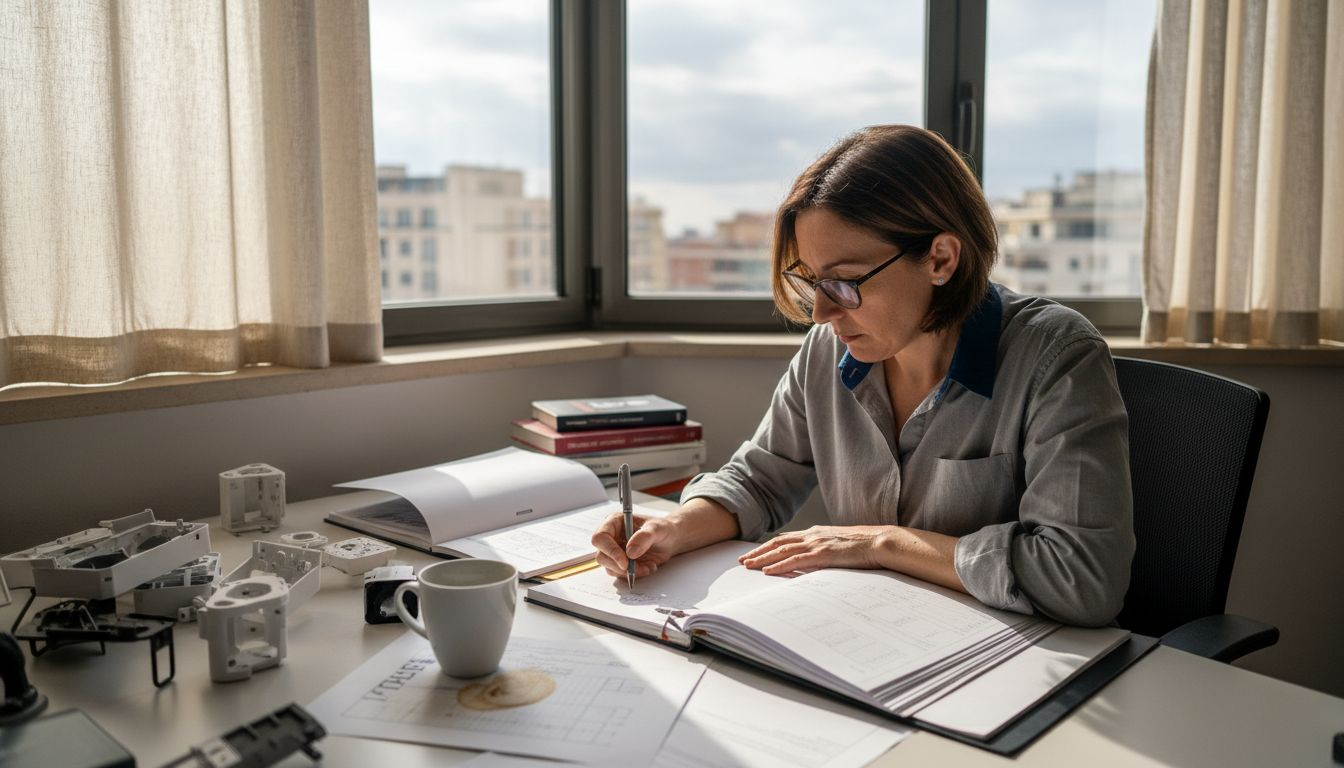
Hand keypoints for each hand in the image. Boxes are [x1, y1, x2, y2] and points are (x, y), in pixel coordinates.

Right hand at [591, 511, 681, 579]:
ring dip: (629, 572)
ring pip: (610, 567)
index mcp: (615, 522)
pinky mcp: (621, 562)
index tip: (625, 561)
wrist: (670, 540)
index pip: (601, 537)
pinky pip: (620, 574)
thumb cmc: (663, 529)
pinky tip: (647, 567)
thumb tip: (630, 552)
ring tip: (647, 567)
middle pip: (602, 556)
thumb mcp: (657, 529)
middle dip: (619, 566)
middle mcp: (612, 536)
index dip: (610, 551)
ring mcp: (615, 551)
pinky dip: (634, 575)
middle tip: (637, 568)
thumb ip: (644, 537)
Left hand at [739, 525, 892, 574]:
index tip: (754, 553)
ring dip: (763, 559)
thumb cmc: (864, 546)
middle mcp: (813, 535)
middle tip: (742, 561)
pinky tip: (768, 571)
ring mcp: (817, 544)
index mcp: (817, 533)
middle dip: (758, 552)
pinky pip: (796, 561)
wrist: (881, 541)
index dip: (768, 546)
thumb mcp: (840, 545)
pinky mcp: (823, 554)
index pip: (786, 539)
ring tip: (748, 566)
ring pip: (782, 551)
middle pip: (778, 543)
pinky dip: (779, 566)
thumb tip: (814, 560)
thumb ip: (825, 550)